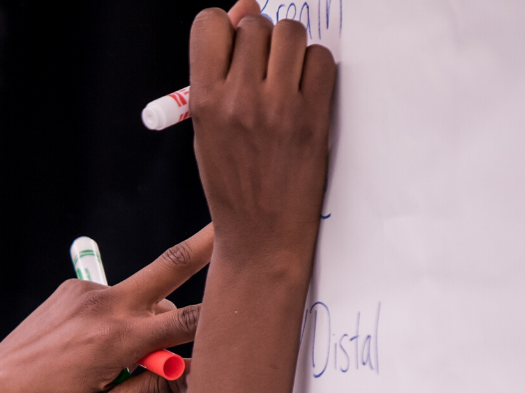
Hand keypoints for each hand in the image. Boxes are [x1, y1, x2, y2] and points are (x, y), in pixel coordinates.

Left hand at [0, 225, 213, 392]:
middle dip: (205, 246)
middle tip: (234, 223)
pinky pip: (115, 300)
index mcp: (115, 341)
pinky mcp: (73, 288)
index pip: (187, 322)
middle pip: (168, 269)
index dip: (220, 319)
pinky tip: (93, 349)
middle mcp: (103, 307)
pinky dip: (120, 319)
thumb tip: (196, 374)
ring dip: (149, 321)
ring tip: (118, 364)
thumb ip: (153, 391)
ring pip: (143, 298)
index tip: (248, 304)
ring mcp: (86, 293)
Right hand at [189, 1, 335, 271]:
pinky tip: (306, 94)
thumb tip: (244, 9)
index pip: (210, 23)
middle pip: (255, 25)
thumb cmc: (233, 184)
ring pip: (291, 33)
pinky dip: (315, 69)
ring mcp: (278, 107)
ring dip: (291, 48)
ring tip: (285, 80)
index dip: (225, 28)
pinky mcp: (313, 117)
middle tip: (263, 72)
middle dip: (261, 40)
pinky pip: (321, 60)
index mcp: (204, 101)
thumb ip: (219, 71)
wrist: (262, 237)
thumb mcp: (207, 129)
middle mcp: (239, 99)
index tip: (233, 47)